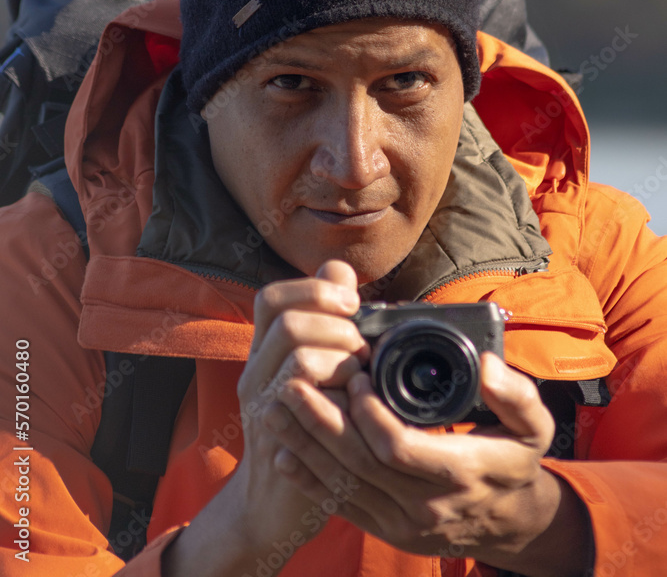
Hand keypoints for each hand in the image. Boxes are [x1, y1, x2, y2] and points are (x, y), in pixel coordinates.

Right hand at [226, 259, 367, 556]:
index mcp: (263, 351)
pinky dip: (344, 396)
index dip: (313, 289)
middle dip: (338, 328)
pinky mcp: (283, 442)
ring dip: (344, 361)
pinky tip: (356, 406)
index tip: (352, 302)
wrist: (272, 504)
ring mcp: (264, 408)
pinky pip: (314, 404)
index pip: (271, 298)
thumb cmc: (304, 428)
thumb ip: (323, 320)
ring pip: (300, 357)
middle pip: (289, 322)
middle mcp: (256, 374)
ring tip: (359, 377)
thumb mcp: (310, 370)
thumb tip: (340, 272)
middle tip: (360, 350)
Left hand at [267, 301, 592, 576]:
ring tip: (275, 409)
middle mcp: (427, 504)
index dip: (370, 413)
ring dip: (306, 447)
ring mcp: (404, 522)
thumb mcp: (534, 425)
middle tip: (292, 384)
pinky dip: (310, 480)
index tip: (355, 375)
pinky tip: (284, 454)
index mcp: (460, 472)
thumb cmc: (516, 460)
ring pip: (344, 485)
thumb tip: (488, 365)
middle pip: (361, 465)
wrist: (510, 521)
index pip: (400, 446)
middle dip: (322, 424)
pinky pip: (342, 506)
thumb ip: (515, 394)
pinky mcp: (387, 530)